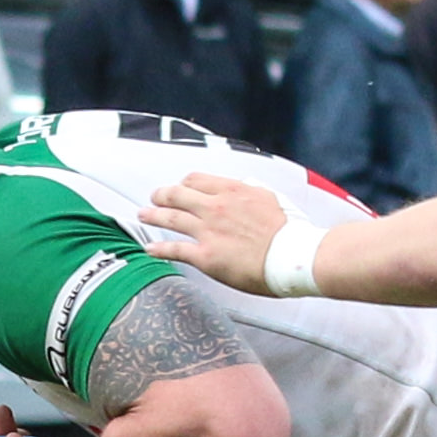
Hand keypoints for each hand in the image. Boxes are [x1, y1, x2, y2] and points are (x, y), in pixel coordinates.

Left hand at [141, 173, 290, 293]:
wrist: (293, 256)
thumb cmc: (288, 232)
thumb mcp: (271, 198)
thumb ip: (251, 191)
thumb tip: (243, 186)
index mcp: (232, 191)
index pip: (197, 180)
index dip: (184, 183)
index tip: (180, 186)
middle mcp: (216, 207)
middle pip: (177, 194)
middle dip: (161, 195)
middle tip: (154, 197)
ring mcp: (208, 231)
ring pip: (170, 217)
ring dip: (152, 215)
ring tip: (143, 215)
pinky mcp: (206, 256)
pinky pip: (175, 249)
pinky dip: (159, 248)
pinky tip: (150, 249)